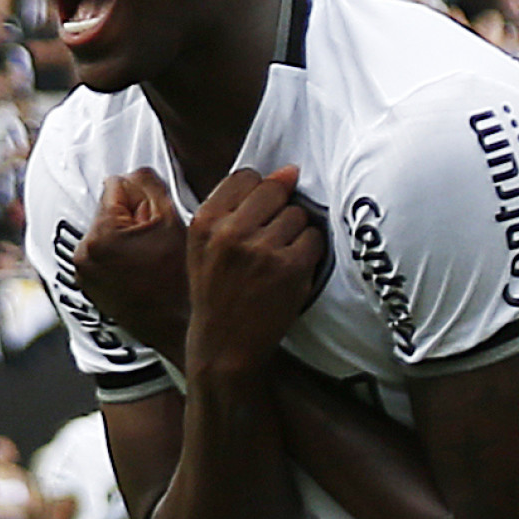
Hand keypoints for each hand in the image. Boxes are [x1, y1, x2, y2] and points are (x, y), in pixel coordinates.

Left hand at [74, 169, 189, 360]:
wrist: (181, 330)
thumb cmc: (182, 279)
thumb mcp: (173, 219)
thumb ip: (148, 183)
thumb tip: (131, 176)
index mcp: (100, 236)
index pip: (117, 186)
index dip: (145, 201)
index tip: (157, 228)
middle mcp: (83, 256)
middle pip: (109, 211)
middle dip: (132, 221)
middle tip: (156, 249)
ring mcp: (83, 276)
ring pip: (107, 234)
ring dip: (127, 241)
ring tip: (149, 265)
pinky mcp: (89, 291)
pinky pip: (104, 257)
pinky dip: (120, 260)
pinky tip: (141, 277)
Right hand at [187, 166, 325, 378]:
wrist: (225, 347)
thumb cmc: (217, 295)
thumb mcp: (204, 247)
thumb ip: (237, 207)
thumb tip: (289, 171)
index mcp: (205, 222)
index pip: (246, 177)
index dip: (258, 194)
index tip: (257, 216)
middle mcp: (231, 232)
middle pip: (275, 191)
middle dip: (278, 211)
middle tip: (269, 240)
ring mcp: (262, 250)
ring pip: (297, 214)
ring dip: (295, 233)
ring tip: (277, 259)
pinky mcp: (290, 268)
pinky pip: (314, 238)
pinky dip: (309, 252)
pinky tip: (292, 269)